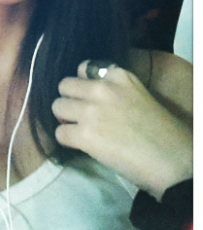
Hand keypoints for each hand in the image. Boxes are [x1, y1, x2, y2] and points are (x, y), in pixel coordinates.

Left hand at [52, 61, 191, 199]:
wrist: (172, 161)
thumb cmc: (161, 132)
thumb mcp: (138, 95)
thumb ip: (114, 90)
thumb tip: (87, 94)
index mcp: (119, 76)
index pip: (83, 67)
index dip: (82, 84)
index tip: (86, 96)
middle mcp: (102, 88)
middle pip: (65, 85)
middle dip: (69, 99)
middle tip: (77, 113)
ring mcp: (92, 111)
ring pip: (58, 106)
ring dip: (64, 118)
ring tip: (77, 129)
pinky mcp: (85, 135)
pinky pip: (59, 133)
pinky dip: (66, 140)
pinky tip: (79, 144)